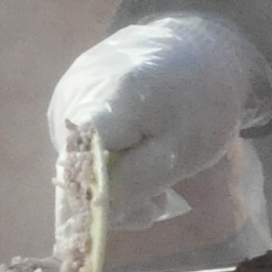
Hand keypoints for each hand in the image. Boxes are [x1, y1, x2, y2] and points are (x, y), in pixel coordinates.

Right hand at [45, 16, 271, 251]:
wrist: (203, 46)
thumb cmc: (202, 100)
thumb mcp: (182, 150)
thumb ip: (136, 183)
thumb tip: (94, 216)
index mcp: (104, 105)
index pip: (78, 171)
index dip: (94, 205)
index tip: (123, 225)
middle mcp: (73, 96)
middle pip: (75, 167)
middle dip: (112, 197)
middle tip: (154, 208)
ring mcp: (68, 91)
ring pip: (77, 156)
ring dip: (113, 179)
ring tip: (155, 181)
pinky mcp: (72, 91)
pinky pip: (80, 138)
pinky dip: (108, 155)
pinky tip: (138, 155)